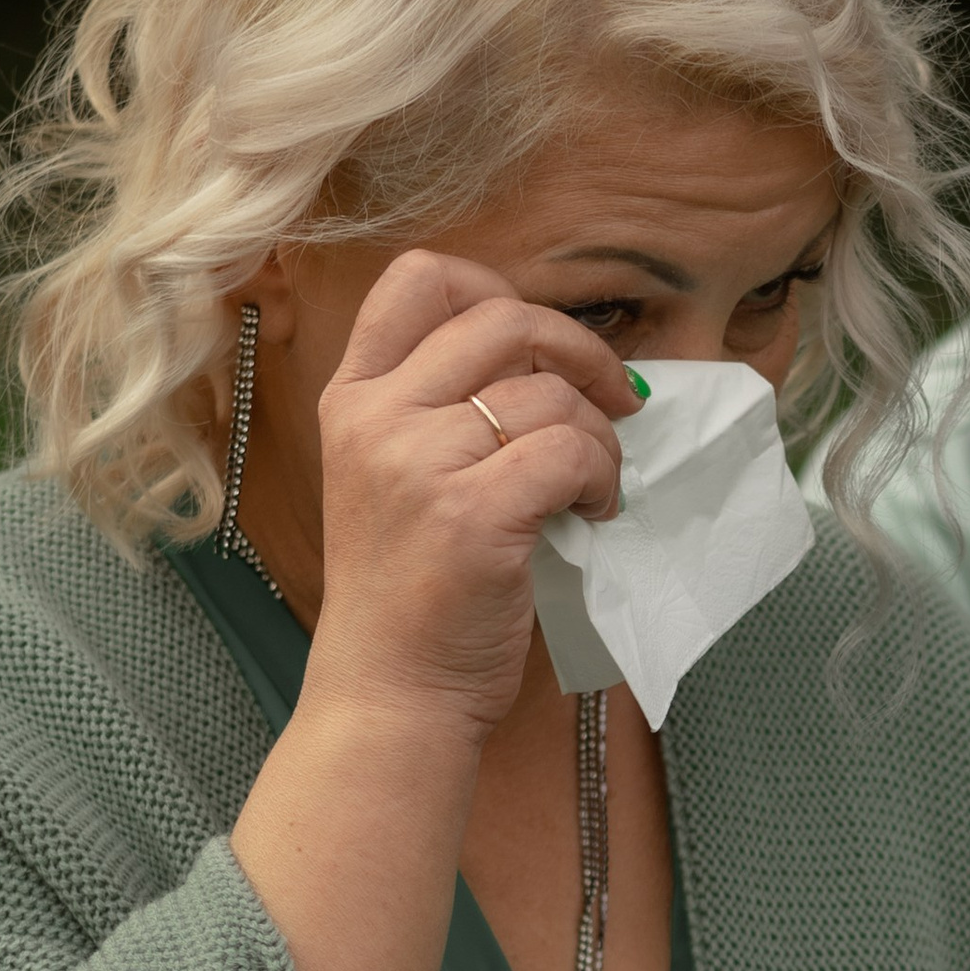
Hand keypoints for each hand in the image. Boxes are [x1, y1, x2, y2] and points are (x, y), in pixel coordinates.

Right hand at [303, 249, 640, 736]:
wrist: (392, 692)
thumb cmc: (411, 598)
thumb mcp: (394, 482)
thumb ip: (444, 415)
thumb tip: (556, 367)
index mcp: (352, 398)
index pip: (419, 279)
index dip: (498, 290)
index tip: (541, 348)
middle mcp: (377, 417)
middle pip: (501, 317)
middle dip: (581, 350)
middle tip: (616, 401)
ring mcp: (419, 463)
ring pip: (548, 393)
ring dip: (599, 435)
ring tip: (597, 485)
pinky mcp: (472, 515)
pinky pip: (570, 453)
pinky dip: (602, 477)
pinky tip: (595, 512)